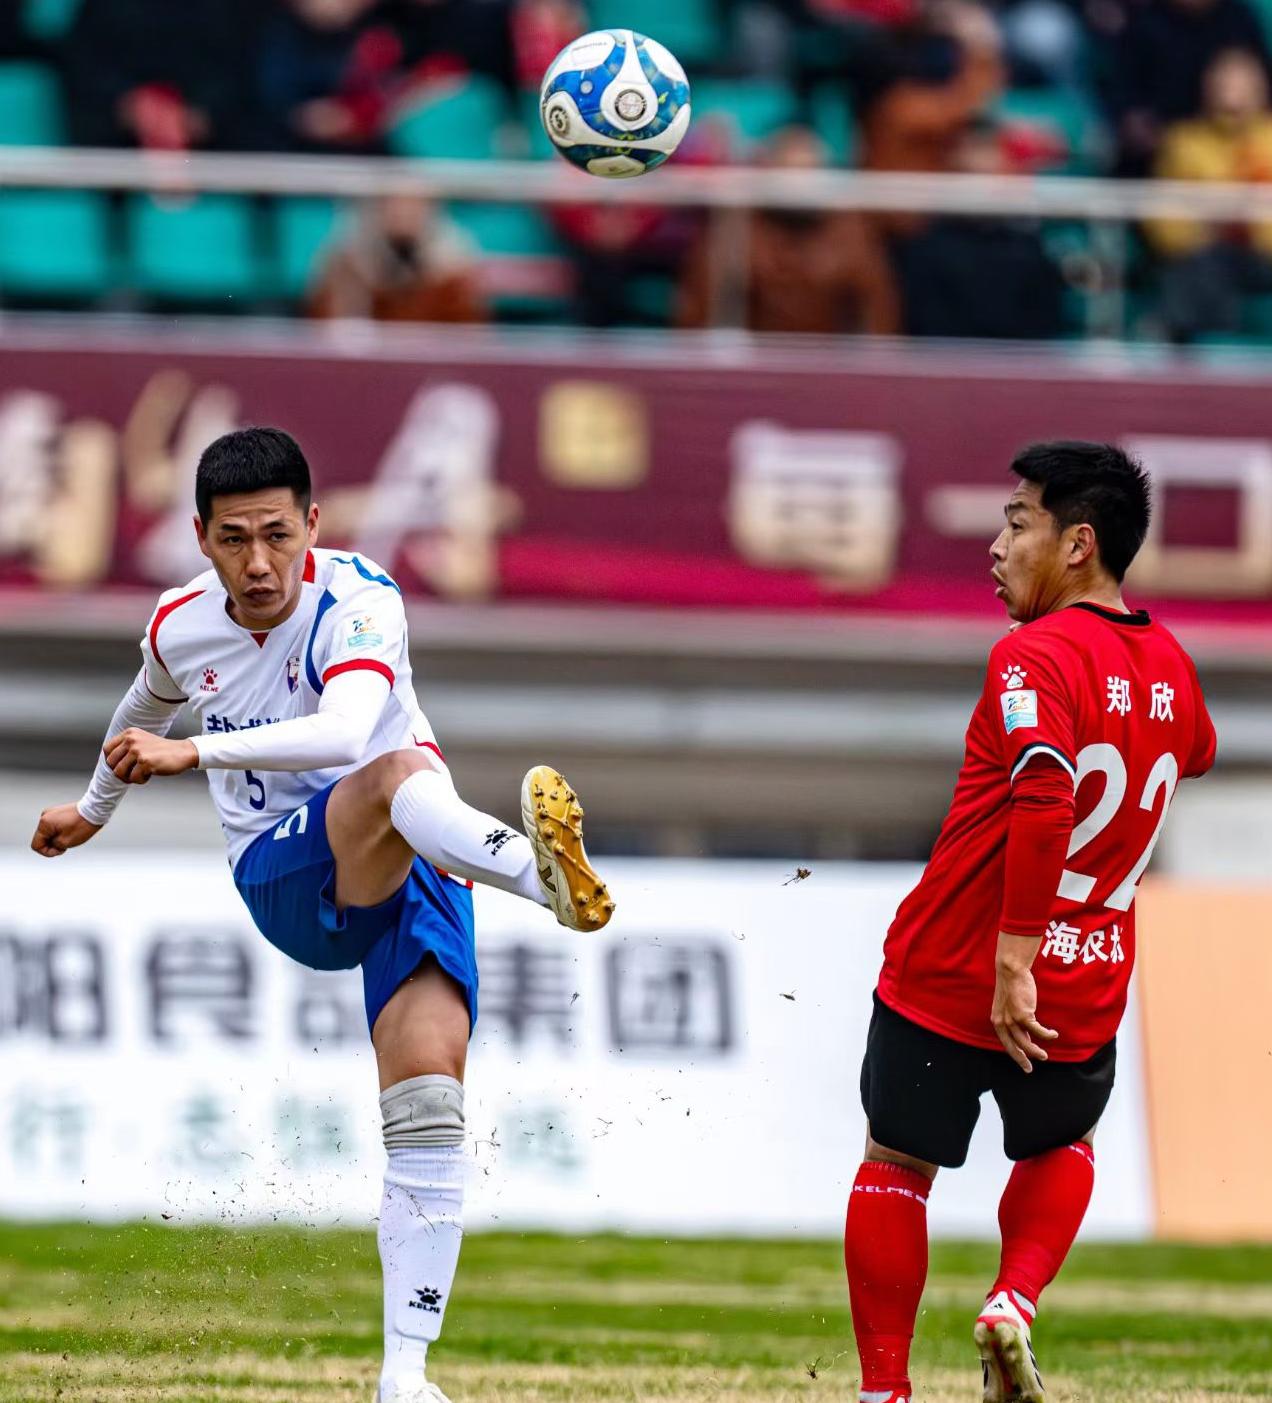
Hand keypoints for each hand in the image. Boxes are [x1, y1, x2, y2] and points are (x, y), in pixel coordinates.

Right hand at [31, 803, 100, 857]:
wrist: (95, 811)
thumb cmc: (83, 824)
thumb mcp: (65, 842)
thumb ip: (53, 846)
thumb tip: (51, 844)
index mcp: (44, 823)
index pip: (36, 845)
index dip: (47, 852)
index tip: (59, 850)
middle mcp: (45, 815)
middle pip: (42, 838)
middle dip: (53, 844)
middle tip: (66, 844)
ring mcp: (52, 812)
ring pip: (49, 832)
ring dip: (57, 838)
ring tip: (70, 836)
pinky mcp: (59, 812)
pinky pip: (55, 826)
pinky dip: (61, 831)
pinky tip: (71, 830)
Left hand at [103, 729, 197, 782]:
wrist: (183, 752)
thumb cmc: (163, 750)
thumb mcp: (142, 741)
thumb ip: (127, 747)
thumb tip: (111, 764)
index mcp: (129, 733)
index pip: (107, 749)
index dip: (111, 761)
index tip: (121, 766)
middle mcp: (131, 740)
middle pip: (111, 762)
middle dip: (120, 771)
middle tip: (131, 774)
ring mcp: (138, 750)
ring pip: (119, 772)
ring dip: (129, 778)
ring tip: (140, 775)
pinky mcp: (145, 762)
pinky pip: (133, 778)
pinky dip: (141, 780)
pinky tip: (149, 775)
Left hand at [992, 936, 1058, 1072]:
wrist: (1011, 970)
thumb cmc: (1013, 986)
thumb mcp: (1011, 1006)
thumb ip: (1017, 1020)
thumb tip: (1027, 1033)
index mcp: (997, 1020)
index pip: (1005, 1043)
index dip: (1014, 1054)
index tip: (1022, 1063)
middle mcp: (1002, 1022)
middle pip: (1012, 1047)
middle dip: (1021, 1059)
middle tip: (1029, 1069)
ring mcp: (1012, 1019)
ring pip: (1025, 1042)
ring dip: (1036, 1051)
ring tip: (1045, 1056)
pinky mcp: (1023, 1014)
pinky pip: (1037, 1031)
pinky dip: (1046, 1035)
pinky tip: (1053, 1035)